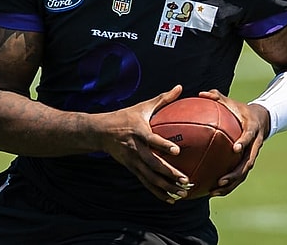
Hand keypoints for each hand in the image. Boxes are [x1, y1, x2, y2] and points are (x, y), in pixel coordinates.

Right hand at [95, 85, 193, 203]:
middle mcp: (136, 149)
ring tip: (183, 192)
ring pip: (150, 177)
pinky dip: (158, 192)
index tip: (177, 150)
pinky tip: (172, 199)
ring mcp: (133, 161)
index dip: (163, 145)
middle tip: (186, 179)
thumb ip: (163, 99)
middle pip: (153, 164)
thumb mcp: (142, 106)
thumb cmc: (126, 117)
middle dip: (169, 173)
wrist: (100, 132)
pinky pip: (146, 183)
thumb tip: (180, 87)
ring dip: (166, 187)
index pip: (152, 140)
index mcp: (139, 132)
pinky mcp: (132, 169)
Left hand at [198, 89, 269, 196]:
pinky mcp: (247, 161)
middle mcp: (254, 145)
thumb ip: (218, 97)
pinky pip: (238, 175)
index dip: (244, 142)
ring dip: (231, 185)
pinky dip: (228, 185)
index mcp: (252, 129)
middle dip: (235, 174)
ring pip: (243, 173)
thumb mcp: (233, 102)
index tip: (235, 148)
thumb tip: (201, 93)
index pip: (250, 136)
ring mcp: (252, 155)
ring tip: (215, 192)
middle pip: (248, 162)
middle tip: (221, 181)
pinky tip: (212, 191)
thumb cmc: (242, 111)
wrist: (262, 120)